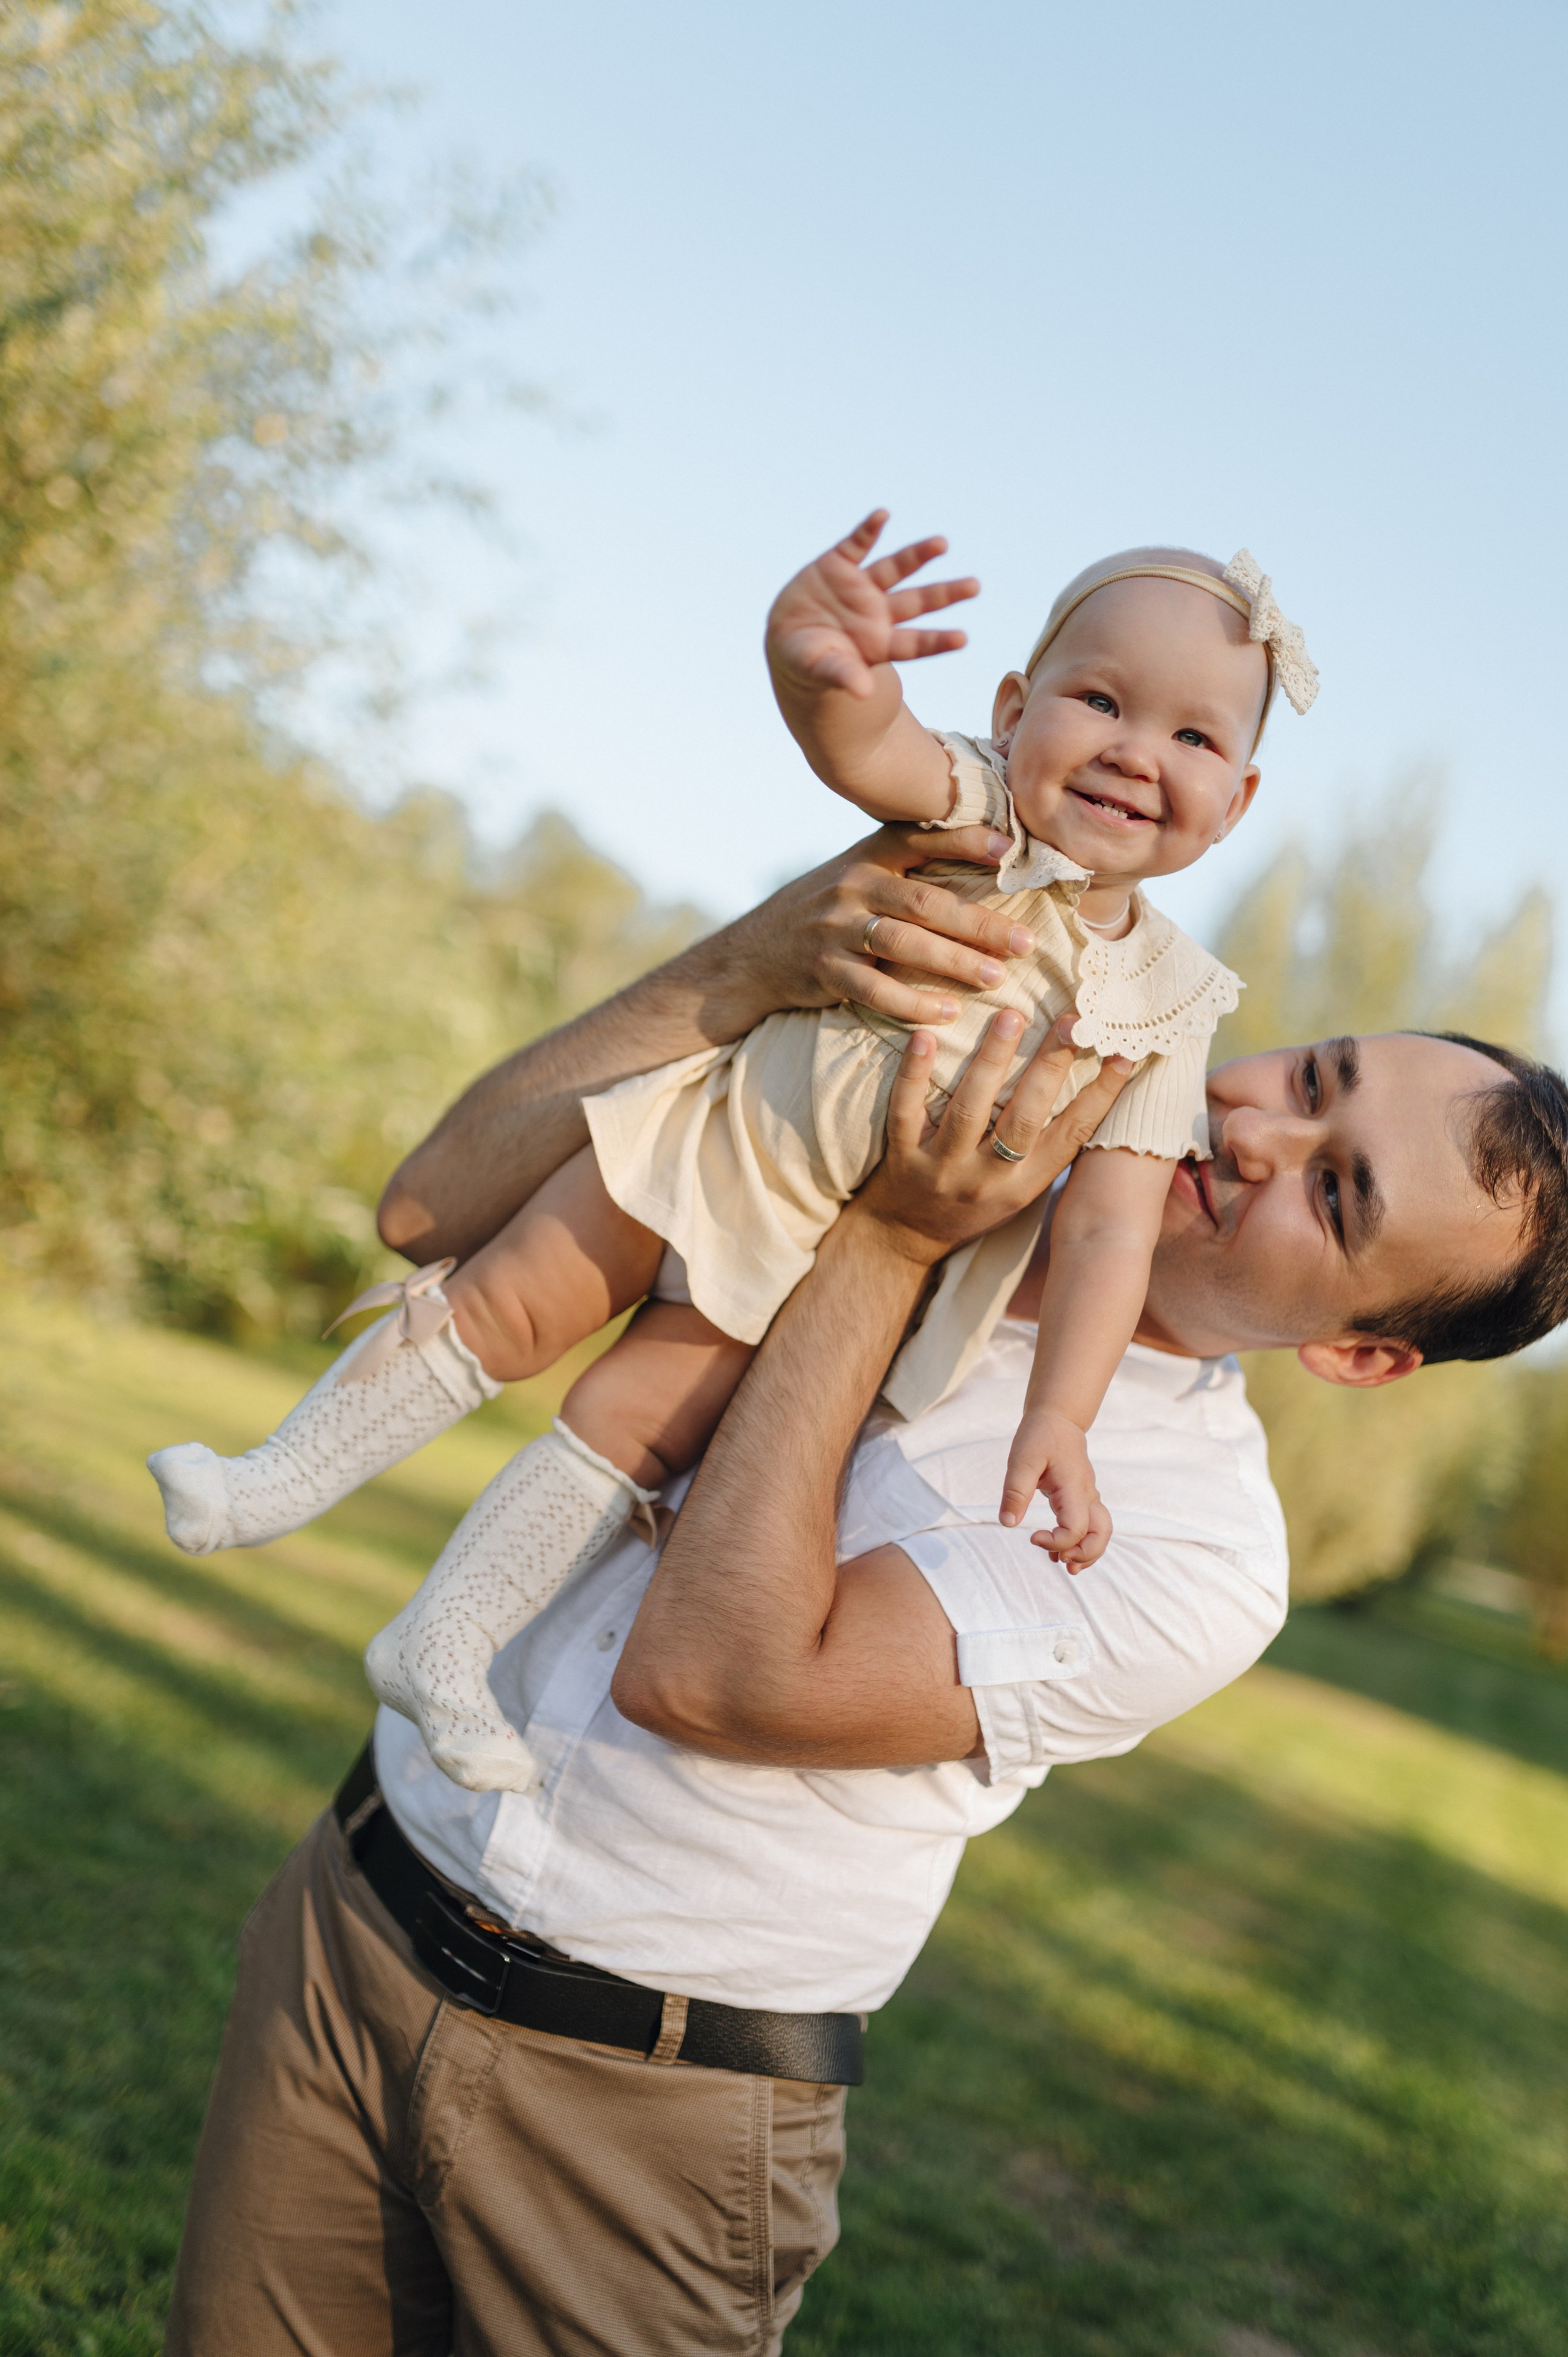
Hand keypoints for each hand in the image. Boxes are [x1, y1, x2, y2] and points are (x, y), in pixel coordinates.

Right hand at [691, 823, 1038, 1034]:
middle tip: (1023, 943)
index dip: (967, 841)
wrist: (755, 952)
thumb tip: (986, 855)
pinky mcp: (825, 970)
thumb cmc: (827, 909)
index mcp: (869, 855)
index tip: (1011, 848)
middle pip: (925, 902)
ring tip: (996, 979)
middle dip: (979, 923)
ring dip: (954, 963)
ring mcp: (836, 928)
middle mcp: (853, 885)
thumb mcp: (858, 873)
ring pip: (905, 944)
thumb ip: (907, 865)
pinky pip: (875, 988)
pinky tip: (948, 1013)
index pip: (923, 839)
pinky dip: (914, 1003)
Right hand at [766, 511, 978, 701]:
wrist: (786, 636)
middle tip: (975, 586)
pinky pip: (856, 544)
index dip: (937, 641)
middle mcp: (877, 612)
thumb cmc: (809, 662)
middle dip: (944, 594)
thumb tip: (864, 692)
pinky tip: (882, 516)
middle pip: (917, 602)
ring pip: (895, 568)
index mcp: (878, 644)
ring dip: (917, 555)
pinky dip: (868, 530)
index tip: (963, 638)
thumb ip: (842, 675)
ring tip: (942, 544)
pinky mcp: (838, 564)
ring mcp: (860, 586)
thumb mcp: (821, 670)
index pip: (914, 643)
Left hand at [857, 1007, 1134, 1266]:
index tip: (1122, 1053)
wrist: (908, 1236)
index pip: (1072, 1135)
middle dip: (1049, 1068)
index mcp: (1025, 1183)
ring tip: (1010, 1017)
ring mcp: (943, 1168)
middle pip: (1024, 1119)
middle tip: (1070, 1021)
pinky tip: (924, 1037)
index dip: (1101, 1095)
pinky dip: (916, 1073)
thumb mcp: (1019, 1183)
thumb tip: (1094, 1079)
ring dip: (992, 1061)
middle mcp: (988, 1178)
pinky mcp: (902, 1156)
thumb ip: (1047, 1141)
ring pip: (970, 1111)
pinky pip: (907, 1111)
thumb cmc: (975, 1199)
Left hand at [999, 1405, 1110, 1572]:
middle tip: (1059, 1561)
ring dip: (1087, 1552)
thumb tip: (1008, 1523)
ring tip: (1064, 1564)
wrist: (1058, 1419)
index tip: (1032, 1537)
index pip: (1076, 1527)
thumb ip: (1015, 1491)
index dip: (1056, 1540)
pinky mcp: (1083, 1498)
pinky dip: (1082, 1542)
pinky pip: (1092, 1526)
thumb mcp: (1021, 1460)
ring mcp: (1088, 1496)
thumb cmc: (1040, 1436)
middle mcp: (1086, 1495)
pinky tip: (1060, 1551)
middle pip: (1101, 1534)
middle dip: (1084, 1554)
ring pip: (1102, 1532)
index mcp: (1073, 1488)